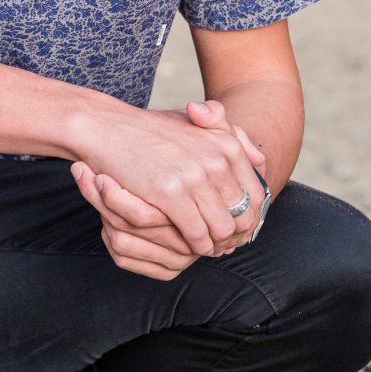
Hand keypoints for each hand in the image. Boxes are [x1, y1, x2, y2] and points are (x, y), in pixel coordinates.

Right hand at [69, 98, 267, 273]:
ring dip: (217, 243)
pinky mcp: (170, 193)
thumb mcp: (198, 124)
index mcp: (226, 144)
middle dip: (236, 234)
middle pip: (243, 215)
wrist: (110, 128)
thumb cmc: (153, 130)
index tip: (239, 228)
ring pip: (222, 229)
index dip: (250, 217)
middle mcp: (216, 159)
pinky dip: (196, 245)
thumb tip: (260, 159)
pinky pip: (196, 233)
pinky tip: (189, 246)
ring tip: (208, 247)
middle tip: (225, 244)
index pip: (256, 194)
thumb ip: (232, 137)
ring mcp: (194, 176)